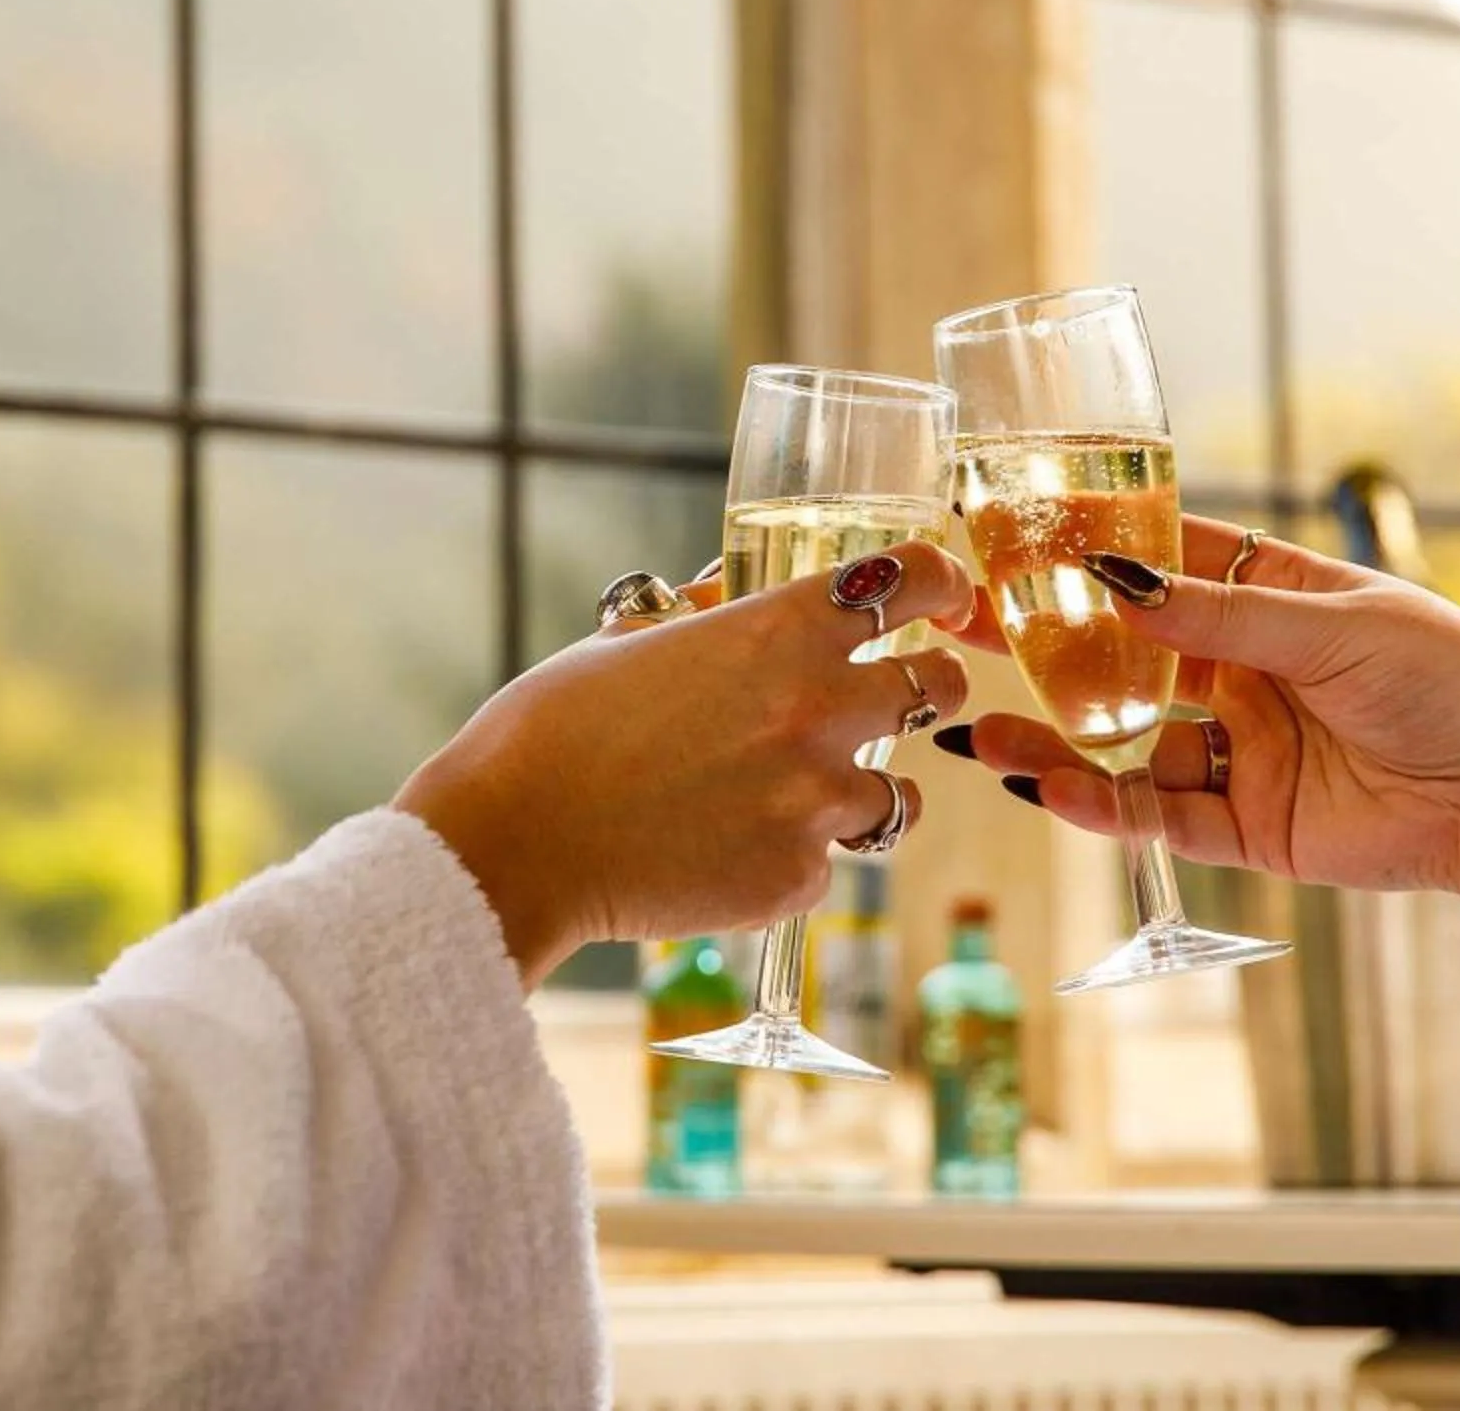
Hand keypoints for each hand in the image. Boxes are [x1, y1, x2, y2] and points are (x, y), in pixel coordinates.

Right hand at [395, 542, 977, 986]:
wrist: (516, 842)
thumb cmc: (551, 729)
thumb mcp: (624, 641)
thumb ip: (697, 619)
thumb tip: (720, 597)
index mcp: (778, 631)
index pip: (912, 579)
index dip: (940, 582)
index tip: (943, 593)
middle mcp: (819, 710)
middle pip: (937, 687)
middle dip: (924, 686)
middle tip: (896, 695)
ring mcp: (816, 802)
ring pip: (898, 794)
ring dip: (860, 789)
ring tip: (793, 794)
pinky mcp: (796, 880)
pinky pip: (825, 864)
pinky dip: (791, 857)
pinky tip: (725, 850)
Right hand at [941, 518, 1459, 927]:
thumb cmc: (1455, 680)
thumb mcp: (1334, 624)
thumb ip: (1218, 615)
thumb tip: (1114, 581)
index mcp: (1270, 598)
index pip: (1158, 565)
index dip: (1084, 556)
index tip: (1006, 542)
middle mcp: (1245, 671)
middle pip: (1122, 657)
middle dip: (1043, 650)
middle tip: (959, 636)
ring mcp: (1243, 749)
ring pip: (1124, 745)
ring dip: (1052, 741)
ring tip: (977, 734)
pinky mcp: (1252, 826)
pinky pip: (1159, 815)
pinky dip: (1103, 806)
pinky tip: (1049, 788)